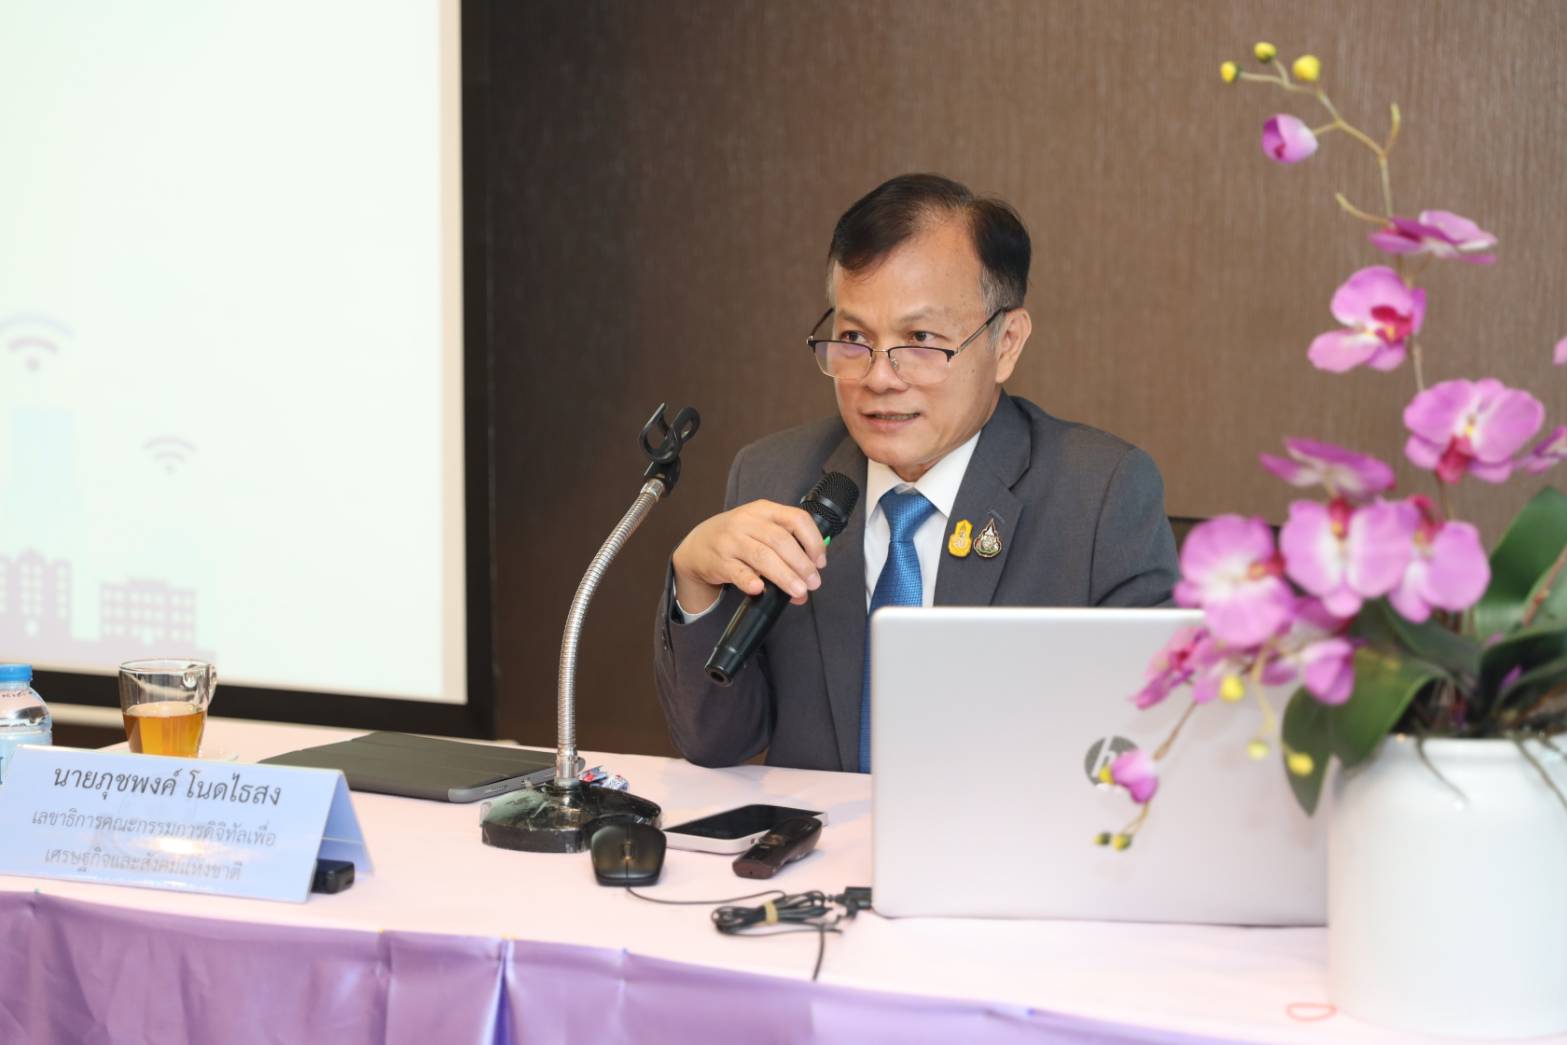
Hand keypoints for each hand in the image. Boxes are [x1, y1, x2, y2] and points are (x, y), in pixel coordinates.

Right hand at [672, 500, 827, 613]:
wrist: (698, 545)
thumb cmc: (737, 538)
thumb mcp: (760, 534)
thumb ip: (785, 557)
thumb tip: (804, 591)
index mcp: (764, 510)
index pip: (796, 518)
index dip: (813, 540)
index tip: (820, 562)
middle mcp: (747, 521)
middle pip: (781, 540)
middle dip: (801, 563)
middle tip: (813, 583)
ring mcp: (731, 540)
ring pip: (762, 556)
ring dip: (784, 575)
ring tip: (798, 590)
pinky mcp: (719, 560)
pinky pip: (736, 571)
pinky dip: (749, 580)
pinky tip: (760, 589)